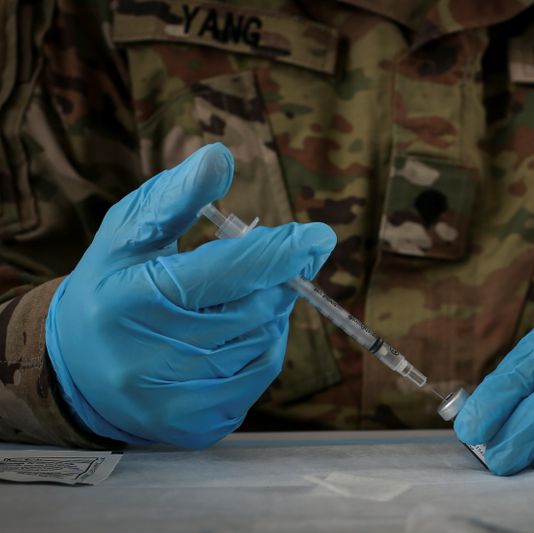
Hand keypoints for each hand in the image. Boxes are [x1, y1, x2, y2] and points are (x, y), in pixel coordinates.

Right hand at [45, 144, 335, 447]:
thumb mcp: (128, 234)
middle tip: (267, 263)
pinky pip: (258, 378)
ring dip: (269, 312)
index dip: (280, 252)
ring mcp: (177, 401)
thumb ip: (175, 197)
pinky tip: (236, 334)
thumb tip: (219, 158)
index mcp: (133, 300)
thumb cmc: (109, 288)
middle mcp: (153, 360)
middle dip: (273, 280)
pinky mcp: (196, 427)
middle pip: (256, 309)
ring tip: (239, 298)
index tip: (318, 237)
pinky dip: (261, 347)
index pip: (228, 272)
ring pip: (265, 343)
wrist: (75, 371)